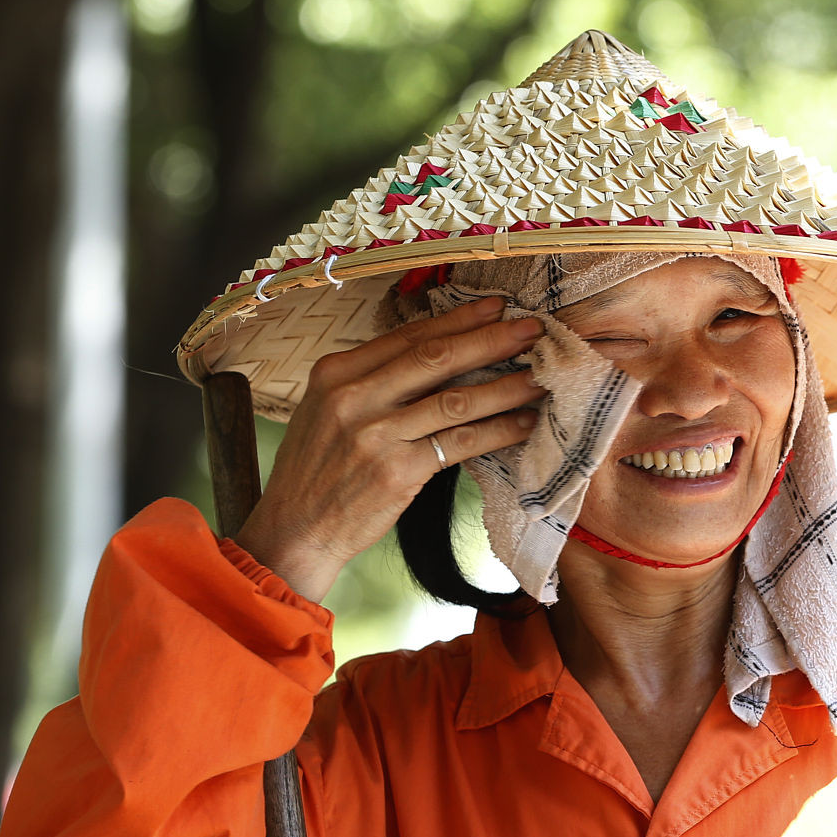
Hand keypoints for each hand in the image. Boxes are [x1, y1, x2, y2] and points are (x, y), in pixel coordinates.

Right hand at [233, 295, 544, 600]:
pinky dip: (497, 432)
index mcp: (335, 373)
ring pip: (454, 400)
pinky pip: (460, 443)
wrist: (296, 529)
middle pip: (435, 358)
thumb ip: (370, 382)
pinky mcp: (397, 472)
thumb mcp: (327, 411)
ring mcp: (375, 435)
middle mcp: (353, 397)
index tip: (494, 308)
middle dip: (489, 340)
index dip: (456, 320)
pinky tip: (523, 424)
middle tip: (530, 329)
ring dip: (504, 387)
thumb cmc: (317, 471)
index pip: (407, 336)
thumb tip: (432, 356)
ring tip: (539, 378)